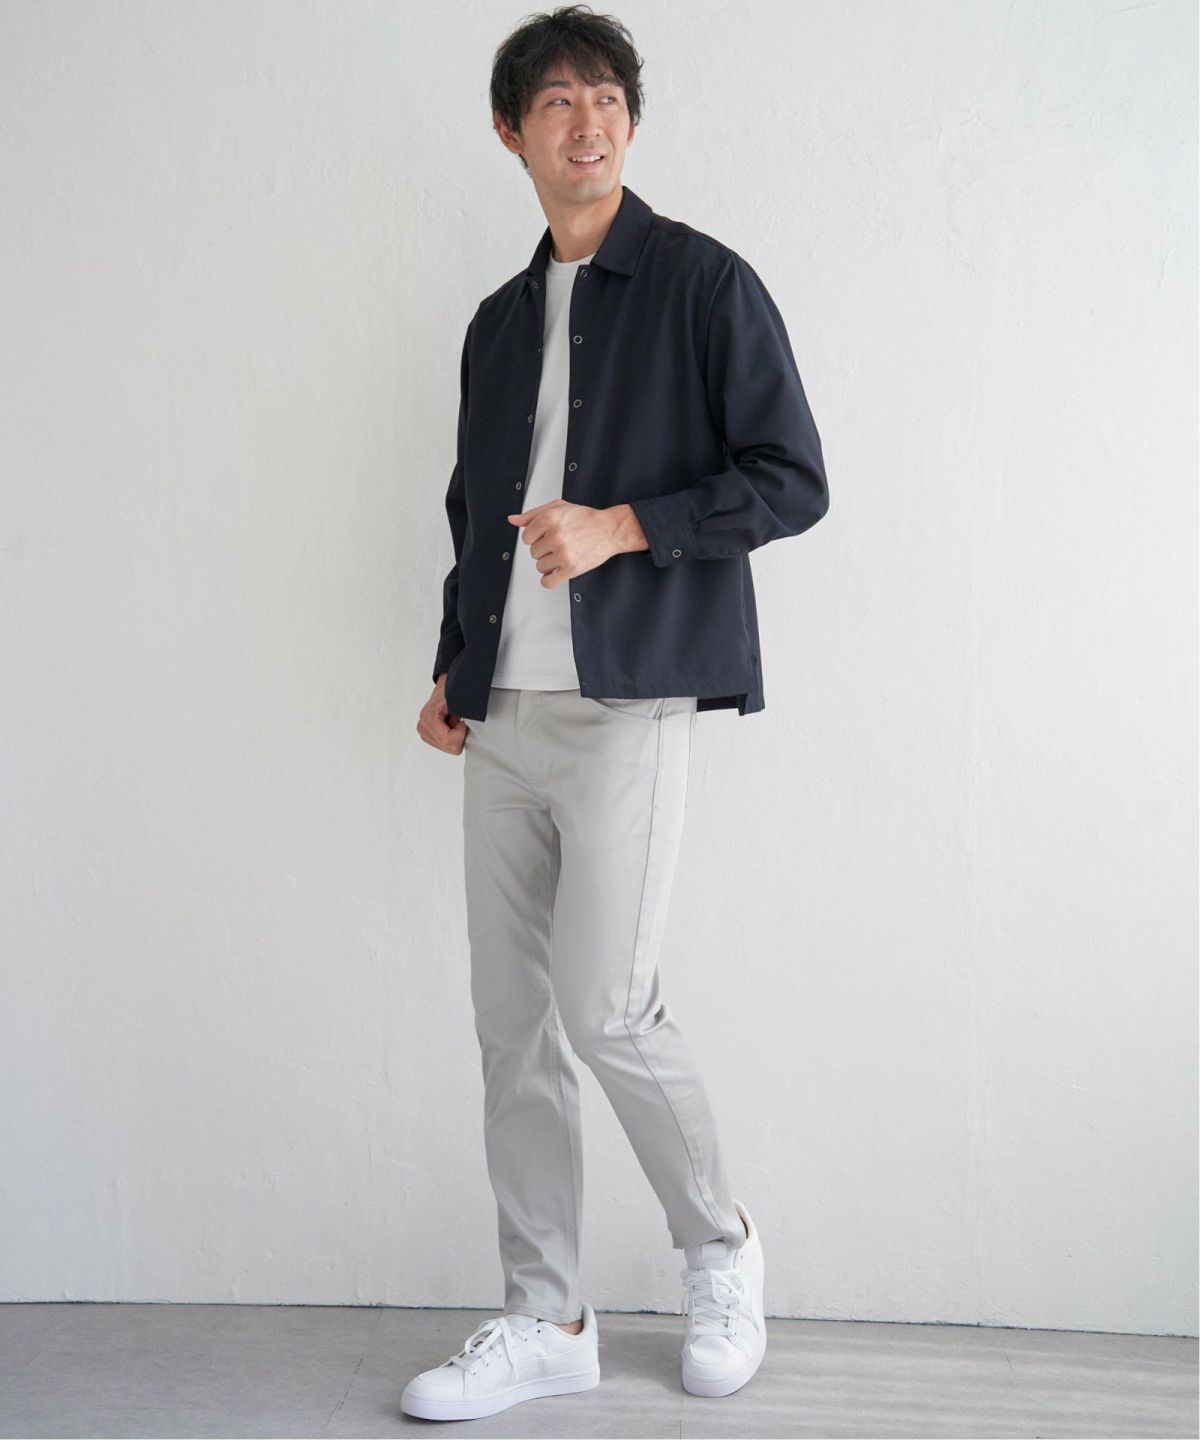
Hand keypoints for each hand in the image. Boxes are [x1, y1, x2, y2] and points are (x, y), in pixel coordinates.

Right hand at [417, 673, 468, 754]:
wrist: (447, 685)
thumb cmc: (454, 690)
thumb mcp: (462, 700)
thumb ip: (465, 713)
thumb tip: (468, 724)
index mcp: (428, 717)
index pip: (448, 740)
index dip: (461, 732)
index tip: (462, 719)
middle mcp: (423, 726)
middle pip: (449, 747)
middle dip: (458, 734)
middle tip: (457, 718)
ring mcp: (424, 731)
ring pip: (448, 748)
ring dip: (455, 734)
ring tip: (453, 719)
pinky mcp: (427, 735)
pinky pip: (447, 745)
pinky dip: (453, 735)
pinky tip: (451, 723)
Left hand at [506, 500, 645, 586]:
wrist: (610, 530)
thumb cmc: (586, 518)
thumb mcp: (558, 508)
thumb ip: (533, 514)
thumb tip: (513, 520)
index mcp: (549, 519)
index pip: (526, 537)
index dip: (536, 538)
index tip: (546, 537)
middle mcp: (555, 536)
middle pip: (533, 553)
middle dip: (544, 550)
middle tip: (558, 545)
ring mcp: (563, 553)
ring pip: (540, 567)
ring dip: (549, 564)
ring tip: (562, 556)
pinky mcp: (571, 568)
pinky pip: (548, 582)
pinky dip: (550, 580)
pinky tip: (557, 572)